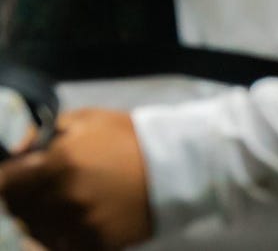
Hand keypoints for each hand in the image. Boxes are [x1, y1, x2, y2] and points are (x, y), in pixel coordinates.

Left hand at [0, 108, 152, 250]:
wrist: (180, 165)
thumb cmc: (131, 138)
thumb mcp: (90, 119)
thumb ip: (49, 130)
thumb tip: (19, 149)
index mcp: (58, 162)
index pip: (7, 182)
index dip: (8, 182)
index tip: (16, 181)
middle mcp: (63, 195)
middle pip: (20, 209)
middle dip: (26, 200)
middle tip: (46, 193)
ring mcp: (79, 222)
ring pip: (38, 230)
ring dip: (43, 220)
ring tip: (66, 207)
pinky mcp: (96, 242)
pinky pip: (63, 245)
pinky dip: (65, 236)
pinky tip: (80, 221)